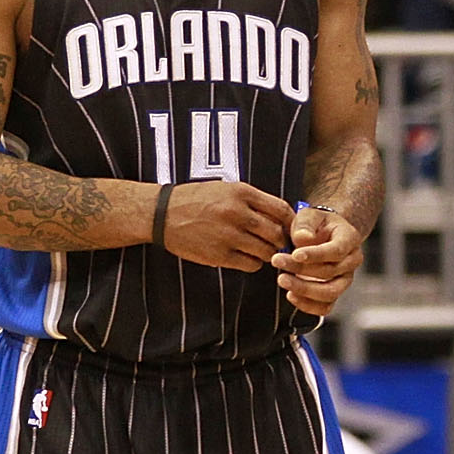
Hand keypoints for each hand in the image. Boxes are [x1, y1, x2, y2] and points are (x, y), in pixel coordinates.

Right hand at [157, 180, 296, 271]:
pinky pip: (250, 264)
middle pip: (277, 233)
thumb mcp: (226, 189)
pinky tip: (246, 257)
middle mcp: (237, 213)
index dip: (291, 222)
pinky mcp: (219, 255)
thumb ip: (253, 200)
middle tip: (277, 243)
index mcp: (241, 193)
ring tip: (261, 250)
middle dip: (281, 241)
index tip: (291, 228)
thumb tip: (282, 216)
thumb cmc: (196, 199)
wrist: (162, 213)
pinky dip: (254, 263)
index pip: (281, 209)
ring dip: (268, 253)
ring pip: (267, 251)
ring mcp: (228, 235)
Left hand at [272, 204, 364, 316]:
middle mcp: (351, 261)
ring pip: (329, 293)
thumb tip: (304, 239)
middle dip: (301, 270)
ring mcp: (344, 279)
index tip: (295, 254)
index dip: (316, 255)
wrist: (322, 234)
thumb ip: (305, 224)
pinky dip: (307, 305)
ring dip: (303, 289)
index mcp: (350, 238)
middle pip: (330, 272)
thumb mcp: (309, 215)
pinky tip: (291, 294)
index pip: (336, 251)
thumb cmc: (316, 225)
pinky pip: (325, 307)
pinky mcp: (334, 293)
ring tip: (283, 280)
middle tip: (277, 261)